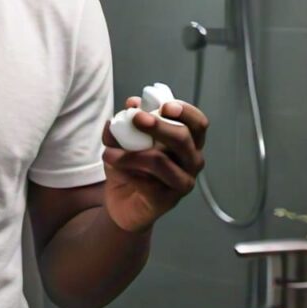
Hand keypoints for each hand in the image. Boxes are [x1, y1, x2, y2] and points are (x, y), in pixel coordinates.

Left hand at [101, 95, 208, 232]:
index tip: (165, 105)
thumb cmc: (131, 166)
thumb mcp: (124, 140)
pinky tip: (113, 167)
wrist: (123, 202)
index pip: (198, 123)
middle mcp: (191, 161)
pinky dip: (125, 170)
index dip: (185, 112)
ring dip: (131, 153)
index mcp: (188, 142)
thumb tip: (131, 104)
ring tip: (108, 152)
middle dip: (159, 125)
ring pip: (160, 161)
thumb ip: (126, 122)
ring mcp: (182, 182)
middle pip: (183, 138)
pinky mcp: (167, 200)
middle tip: (137, 118)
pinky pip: (145, 181)